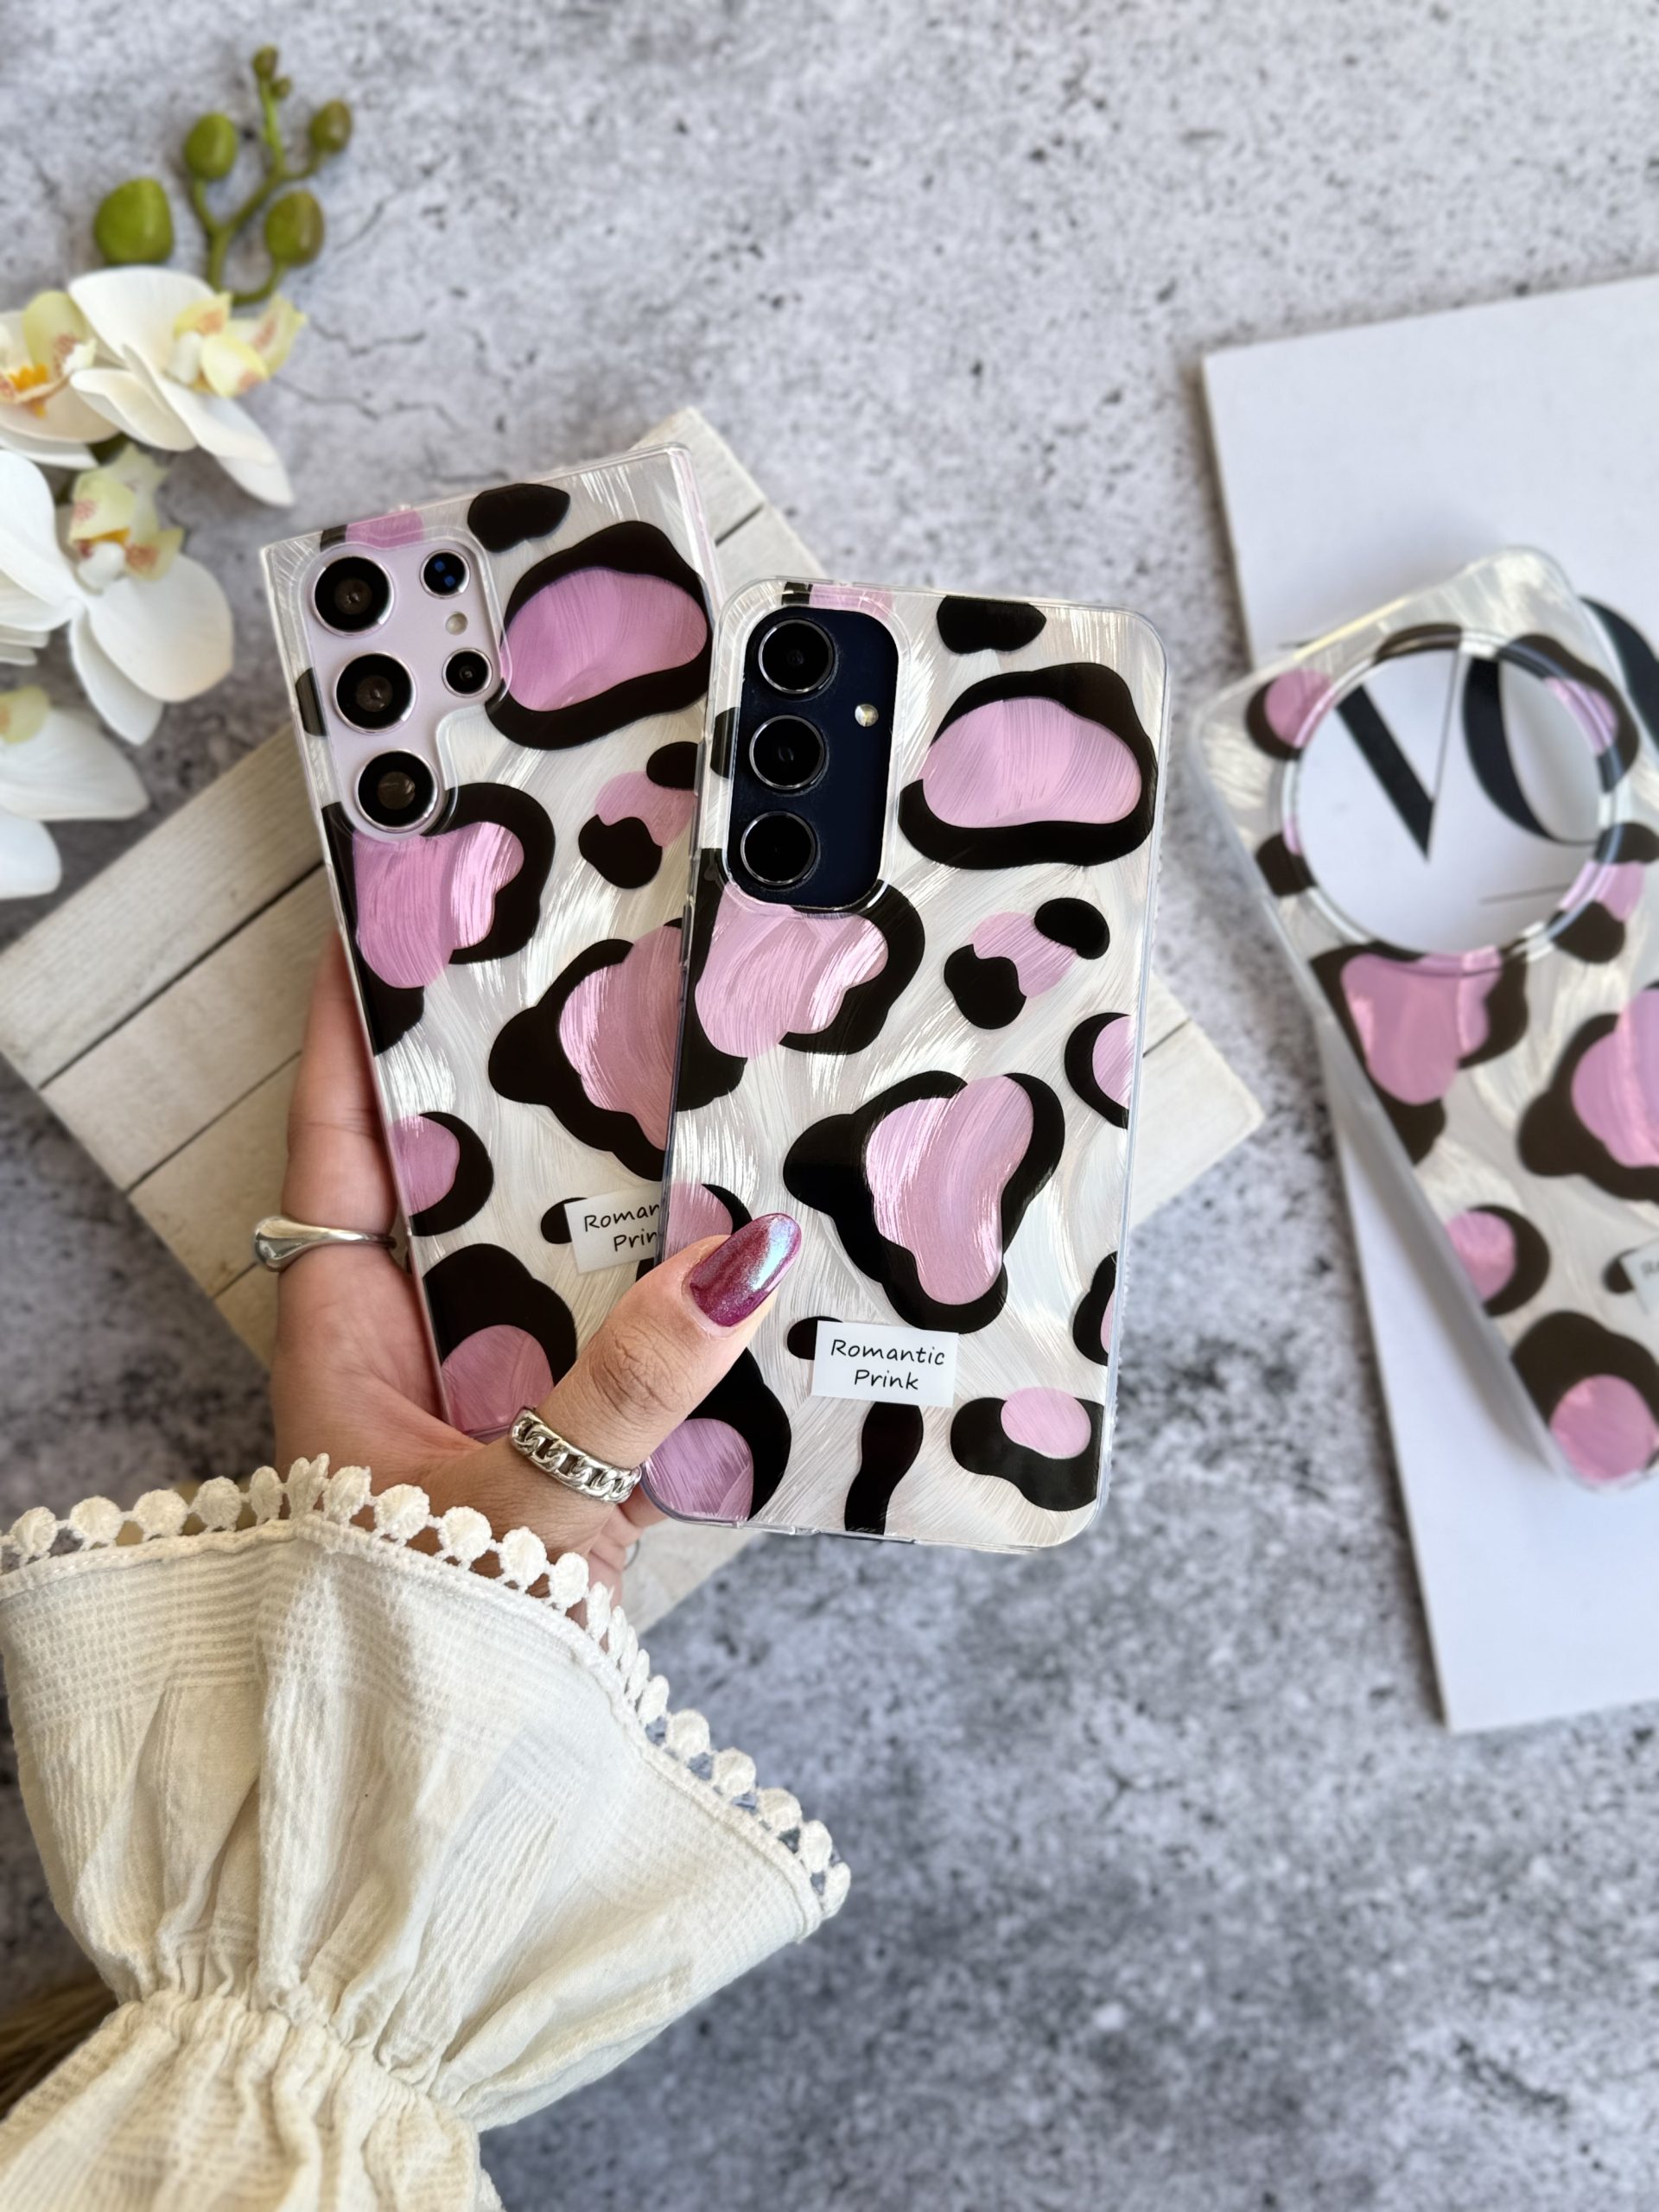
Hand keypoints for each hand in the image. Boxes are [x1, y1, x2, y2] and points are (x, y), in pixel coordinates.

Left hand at [269, 936, 800, 1595]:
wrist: (447, 1789)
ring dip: (600, 1191)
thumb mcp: (538, 1496)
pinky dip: (656, 1296)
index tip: (388, 923)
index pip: (342, 1146)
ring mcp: (481, 1395)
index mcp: (351, 1336)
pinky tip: (732, 1261)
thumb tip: (750, 1253)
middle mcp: (409, 1350)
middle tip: (579, 977)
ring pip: (535, 1255)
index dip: (358, 1033)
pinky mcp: (548, 1445)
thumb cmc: (438, 1642)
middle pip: (450, 1179)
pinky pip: (601, 1337)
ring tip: (680, 1087)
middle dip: (507, 1085)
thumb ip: (641, 1377)